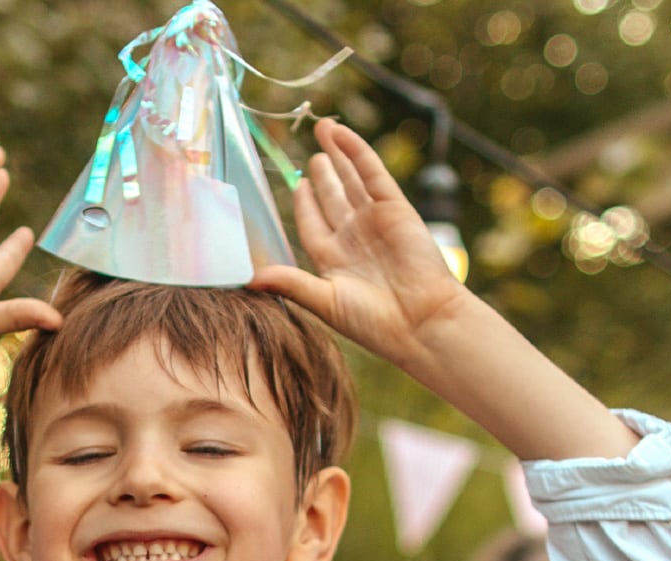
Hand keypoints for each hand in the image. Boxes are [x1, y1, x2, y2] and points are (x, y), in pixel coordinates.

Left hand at [249, 118, 469, 367]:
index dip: (305, 204)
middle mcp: (354, 236)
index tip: (299, 186)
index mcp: (334, 259)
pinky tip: (341, 134)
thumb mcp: (324, 301)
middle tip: (312, 157)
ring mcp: (374, 219)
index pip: (314, 223)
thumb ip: (289, 283)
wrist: (420, 321)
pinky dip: (356, 152)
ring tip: (324, 128)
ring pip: (351, 179)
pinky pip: (371, 173)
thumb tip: (250, 279)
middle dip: (324, 176)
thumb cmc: (372, 322)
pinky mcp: (395, 207)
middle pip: (334, 198)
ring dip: (337, 154)